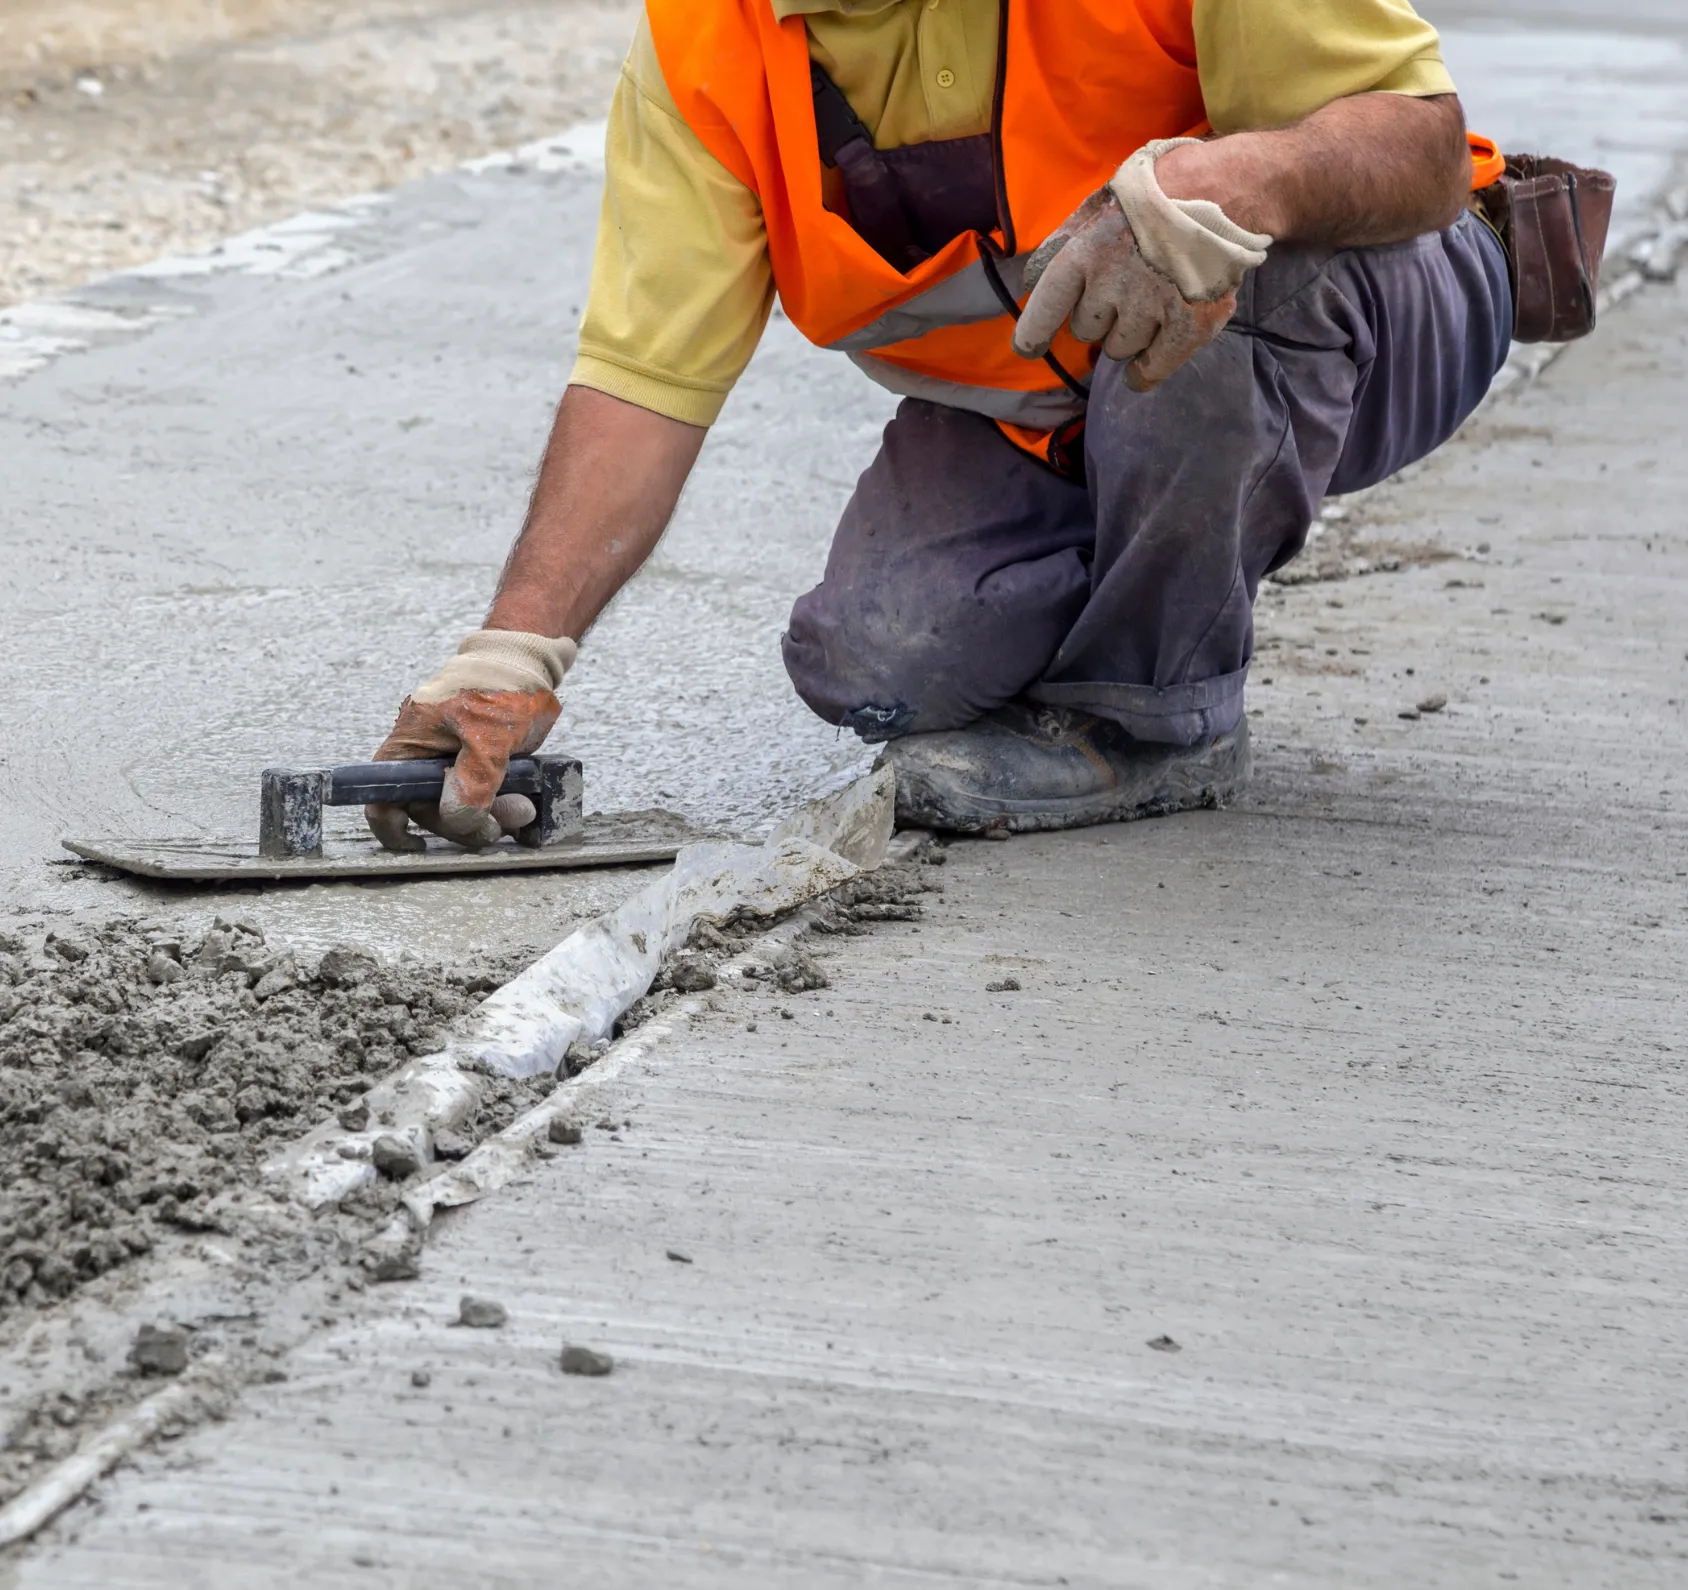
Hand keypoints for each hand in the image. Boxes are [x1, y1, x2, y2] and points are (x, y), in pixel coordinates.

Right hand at [366, 630, 575, 852]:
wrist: (530, 660)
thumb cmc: (502, 685)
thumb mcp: (489, 735)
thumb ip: (472, 780)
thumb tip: (456, 819)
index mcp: (411, 744)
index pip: (383, 795)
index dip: (392, 828)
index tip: (418, 847)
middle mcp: (425, 755)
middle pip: (429, 809)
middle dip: (464, 822)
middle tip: (502, 825)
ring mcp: (453, 760)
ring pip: (461, 805)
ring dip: (490, 816)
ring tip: (524, 810)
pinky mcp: (480, 763)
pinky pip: (484, 796)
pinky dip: (501, 806)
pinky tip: (525, 809)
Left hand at [1013, 139, 1270, 391]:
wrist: (1226, 189)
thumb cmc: (1156, 190)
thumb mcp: (1100, 203)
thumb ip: (1064, 241)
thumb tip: (1029, 279)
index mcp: (1085, 254)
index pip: (1046, 307)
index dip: (1033, 334)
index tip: (1029, 348)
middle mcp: (1111, 286)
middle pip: (1086, 330)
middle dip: (1099, 317)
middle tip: (1124, 292)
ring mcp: (1150, 309)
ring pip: (1118, 350)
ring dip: (1126, 337)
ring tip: (1149, 306)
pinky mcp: (1186, 324)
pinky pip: (1151, 369)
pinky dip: (1144, 373)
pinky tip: (1144, 368)